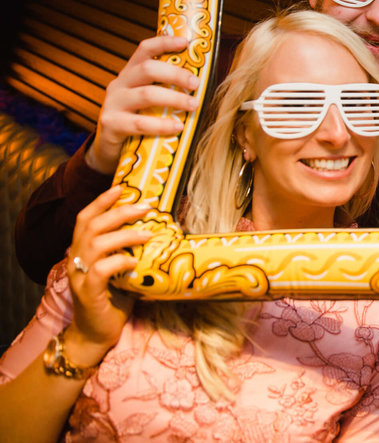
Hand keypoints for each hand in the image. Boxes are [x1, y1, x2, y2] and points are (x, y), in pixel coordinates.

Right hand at [63, 186, 151, 364]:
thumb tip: (158, 230)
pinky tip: (134, 262)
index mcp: (82, 251)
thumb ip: (129, 251)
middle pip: (90, 226)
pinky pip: (100, 271)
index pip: (85, 219)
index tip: (121, 187)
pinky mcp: (88, 293)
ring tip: (148, 233)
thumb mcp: (121, 270)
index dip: (101, 202)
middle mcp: (76, 260)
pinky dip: (118, 261)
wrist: (95, 334)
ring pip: (95, 245)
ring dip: (124, 235)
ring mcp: (80, 277)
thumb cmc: (112, 299)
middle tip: (144, 207)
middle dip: (118, 212)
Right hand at [87, 35, 198, 173]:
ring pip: (146, 94)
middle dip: (176, 74)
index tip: (186, 42)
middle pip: (147, 69)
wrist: (109, 149)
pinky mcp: (111, 124)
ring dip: (174, 98)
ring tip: (194, 105)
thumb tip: (202, 83)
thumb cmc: (138, 120)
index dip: (164, 42)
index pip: (145, 50)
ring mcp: (113, 104)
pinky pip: (139, 123)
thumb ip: (165, 89)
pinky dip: (161, 124)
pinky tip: (178, 127)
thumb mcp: (148, 101)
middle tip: (197, 83)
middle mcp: (119, 84)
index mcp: (130, 74)